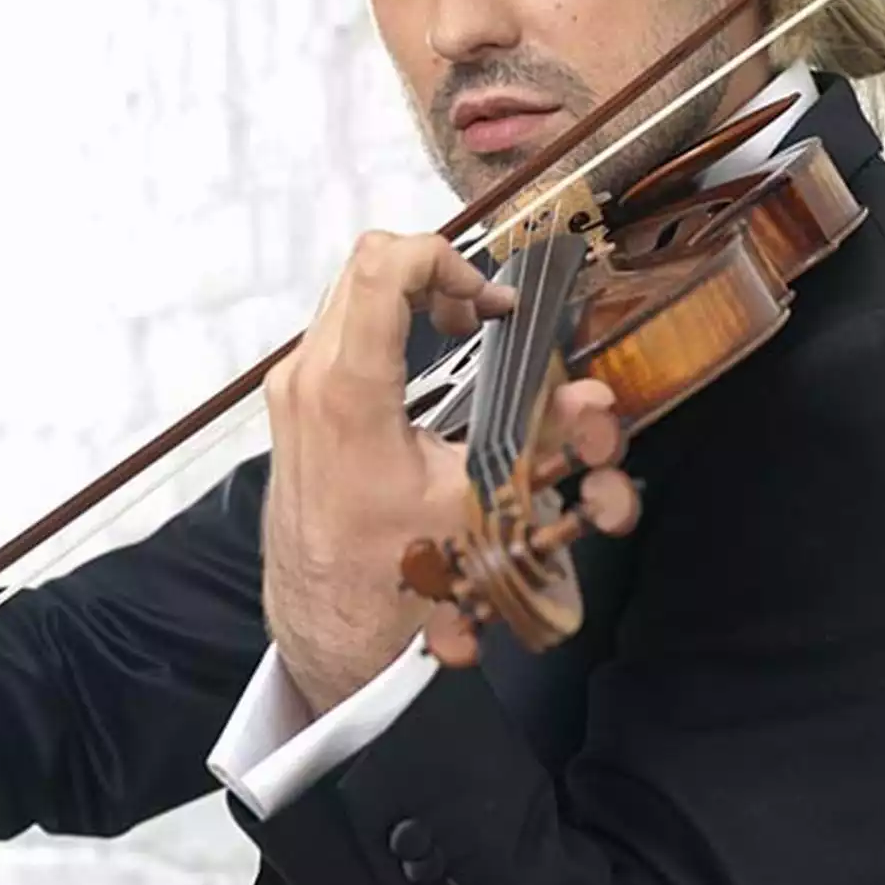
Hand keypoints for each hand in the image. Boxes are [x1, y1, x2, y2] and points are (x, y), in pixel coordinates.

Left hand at [260, 230, 636, 714]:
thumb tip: (594, 397)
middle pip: (370, 263)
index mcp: (347, 393)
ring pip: (353, 289)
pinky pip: (339, 323)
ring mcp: (290, 385)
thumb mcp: (477, 510)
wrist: (324, 625)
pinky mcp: (290, 397)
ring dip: (415, 296)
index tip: (490, 302)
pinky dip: (388, 322)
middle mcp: (306, 376)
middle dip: (439, 275)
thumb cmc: (391, 577)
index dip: (449, 259)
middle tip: (483, 315)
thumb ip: (541, 445)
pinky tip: (423, 360)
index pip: (384, 264)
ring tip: (459, 331)